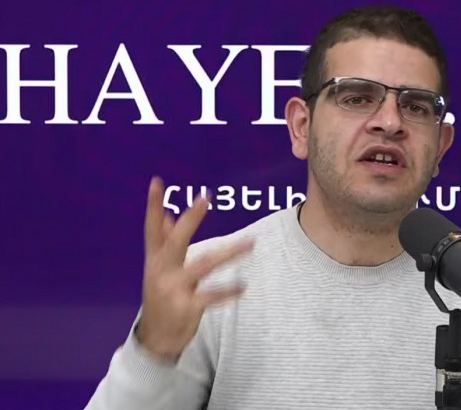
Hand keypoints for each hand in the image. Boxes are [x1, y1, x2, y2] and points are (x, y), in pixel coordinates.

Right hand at [137, 177, 252, 360]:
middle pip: (176, 240)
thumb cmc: (160, 297)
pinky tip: (243, 286)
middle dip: (191, 219)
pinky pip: (211, 295)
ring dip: (228, 252)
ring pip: (203, 264)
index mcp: (154, 259)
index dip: (153, 205)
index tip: (157, 182)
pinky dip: (228, 290)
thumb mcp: (159, 269)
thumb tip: (167, 213)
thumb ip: (164, 241)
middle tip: (205, 199)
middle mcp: (161, 271)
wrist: (156, 338)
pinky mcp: (186, 307)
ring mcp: (173, 289)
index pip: (151, 227)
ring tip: (251, 242)